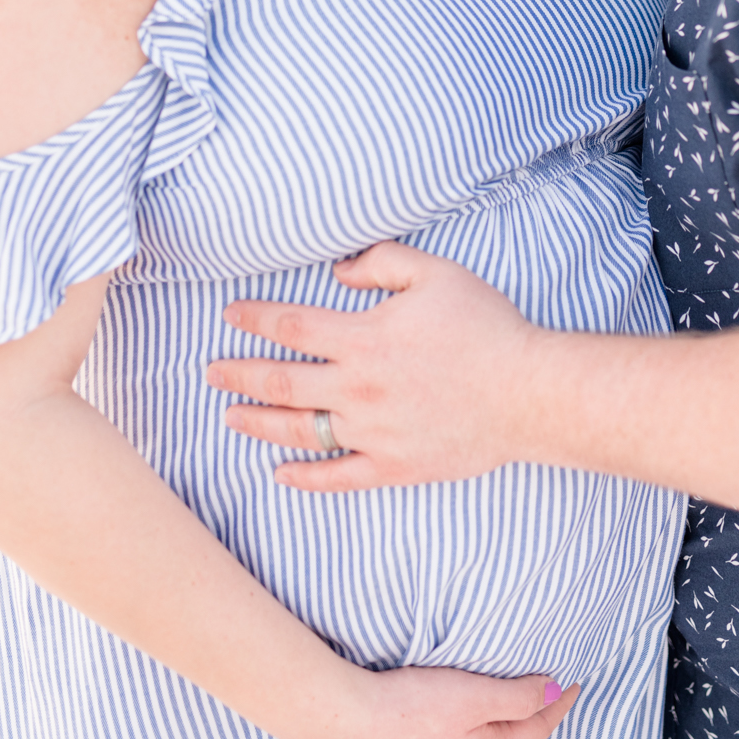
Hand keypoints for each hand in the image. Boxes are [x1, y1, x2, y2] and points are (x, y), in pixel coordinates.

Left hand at [205, 243, 538, 491]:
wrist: (526, 392)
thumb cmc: (485, 326)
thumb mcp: (436, 273)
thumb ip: (382, 262)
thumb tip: (339, 269)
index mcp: (364, 339)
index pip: (291, 327)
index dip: (254, 320)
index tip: (231, 316)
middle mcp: (358, 388)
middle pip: (281, 382)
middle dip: (240, 374)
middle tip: (212, 371)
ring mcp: (372, 432)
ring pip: (300, 431)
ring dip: (258, 423)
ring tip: (230, 416)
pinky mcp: (393, 466)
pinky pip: (338, 477)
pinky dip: (304, 476)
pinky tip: (280, 472)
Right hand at [323, 660, 578, 738]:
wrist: (344, 722)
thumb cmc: (411, 707)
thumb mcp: (474, 696)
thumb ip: (516, 696)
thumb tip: (552, 691)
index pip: (535, 727)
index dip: (557, 703)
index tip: (575, 681)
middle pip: (509, 737)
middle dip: (532, 714)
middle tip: (549, 688)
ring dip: (499, 718)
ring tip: (509, 697)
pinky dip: (470, 723)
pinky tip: (458, 714)